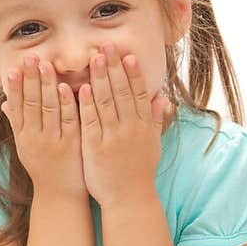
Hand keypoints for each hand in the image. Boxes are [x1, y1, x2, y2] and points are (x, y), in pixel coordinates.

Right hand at [1, 54, 86, 199]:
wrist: (60, 196)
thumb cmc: (43, 168)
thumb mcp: (25, 147)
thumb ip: (17, 123)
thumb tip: (5, 102)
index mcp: (23, 136)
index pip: (17, 106)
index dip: (16, 87)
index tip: (14, 68)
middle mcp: (35, 138)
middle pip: (31, 104)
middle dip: (31, 79)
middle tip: (30, 57)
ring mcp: (53, 141)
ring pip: (48, 109)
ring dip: (47, 85)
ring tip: (45, 64)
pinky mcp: (71, 145)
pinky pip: (68, 120)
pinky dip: (66, 103)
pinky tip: (65, 87)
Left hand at [78, 43, 169, 207]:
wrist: (129, 199)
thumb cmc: (140, 172)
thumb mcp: (153, 144)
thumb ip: (156, 120)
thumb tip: (164, 98)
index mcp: (144, 126)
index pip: (139, 94)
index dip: (134, 73)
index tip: (129, 54)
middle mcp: (130, 128)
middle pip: (121, 92)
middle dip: (114, 67)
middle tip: (107, 46)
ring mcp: (112, 137)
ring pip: (106, 102)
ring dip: (100, 78)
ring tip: (94, 58)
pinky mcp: (95, 147)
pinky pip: (91, 121)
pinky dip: (86, 104)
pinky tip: (82, 88)